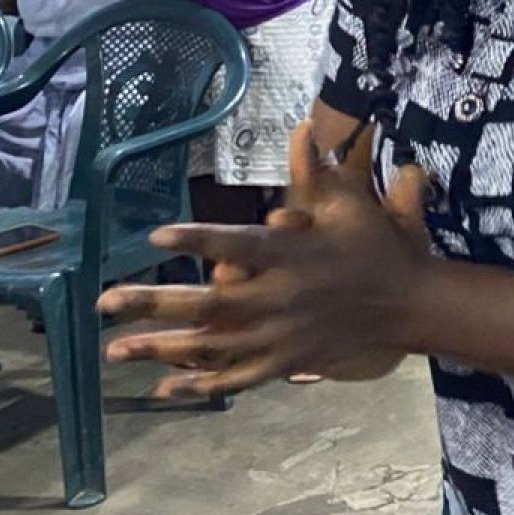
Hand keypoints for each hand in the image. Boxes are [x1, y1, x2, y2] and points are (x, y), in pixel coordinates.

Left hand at [97, 123, 433, 397]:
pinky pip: (238, 377)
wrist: (409, 303)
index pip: (236, 244)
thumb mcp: (351, 205)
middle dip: (153, 304)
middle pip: (209, 305)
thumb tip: (300, 128)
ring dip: (161, 348)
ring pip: (212, 347)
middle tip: (104, 303)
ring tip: (114, 349)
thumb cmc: (377, 247)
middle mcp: (280, 297)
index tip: (155, 237)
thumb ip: (317, 173)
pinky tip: (165, 386)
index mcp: (292, 256)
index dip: (196, 240)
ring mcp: (281, 336)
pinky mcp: (287, 361)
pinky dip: (201, 384)